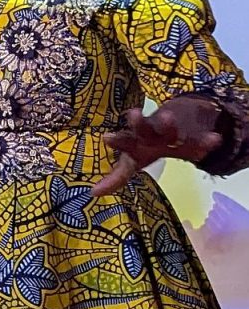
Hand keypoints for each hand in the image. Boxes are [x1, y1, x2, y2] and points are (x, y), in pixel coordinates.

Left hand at [93, 97, 222, 195]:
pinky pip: (199, 140)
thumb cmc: (149, 143)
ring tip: (168, 118)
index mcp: (136, 143)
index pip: (123, 143)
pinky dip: (206, 141)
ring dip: (168, 124)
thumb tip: (93, 193)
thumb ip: (116, 177)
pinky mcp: (192, 136)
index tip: (105, 137)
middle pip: (143, 128)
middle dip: (139, 123)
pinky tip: (214, 140)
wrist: (182, 117)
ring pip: (169, 129)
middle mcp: (151, 134)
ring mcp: (172, 133)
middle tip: (134, 115)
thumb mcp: (134, 160)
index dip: (115, 143)